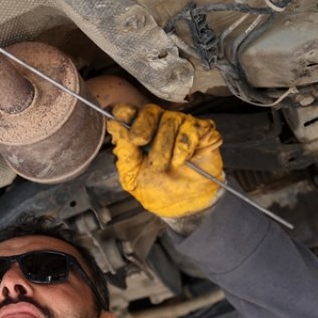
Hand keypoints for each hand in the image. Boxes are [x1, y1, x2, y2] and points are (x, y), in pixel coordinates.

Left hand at [106, 104, 224, 218]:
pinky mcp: (203, 132)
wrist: (187, 206)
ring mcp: (183, 127)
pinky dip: (184, 145)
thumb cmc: (159, 190)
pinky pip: (191, 128)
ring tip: (166, 165)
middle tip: (140, 142)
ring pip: (170, 120)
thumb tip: (114, 126)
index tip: (122, 117)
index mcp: (140, 134)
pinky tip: (182, 160)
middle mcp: (160, 126)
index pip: (131, 113)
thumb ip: (124, 153)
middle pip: (149, 110)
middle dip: (142, 126)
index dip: (125, 112)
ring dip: (164, 145)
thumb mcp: (133, 177)